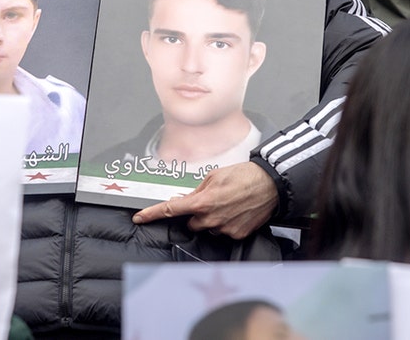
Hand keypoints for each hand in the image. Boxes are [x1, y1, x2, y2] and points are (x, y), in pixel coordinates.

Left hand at [132, 162, 276, 239]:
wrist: (270, 185)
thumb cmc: (244, 176)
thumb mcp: (214, 176)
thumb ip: (197, 190)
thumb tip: (186, 200)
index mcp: (202, 201)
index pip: (170, 210)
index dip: (151, 214)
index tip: (139, 217)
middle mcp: (210, 219)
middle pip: (192, 222)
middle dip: (197, 214)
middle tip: (212, 201)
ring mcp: (224, 229)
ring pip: (208, 228)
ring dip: (213, 219)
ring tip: (229, 204)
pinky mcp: (237, 234)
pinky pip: (224, 232)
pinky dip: (227, 223)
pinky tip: (237, 212)